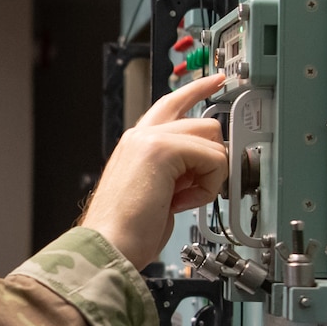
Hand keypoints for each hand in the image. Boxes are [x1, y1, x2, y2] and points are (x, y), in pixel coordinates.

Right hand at [79, 73, 229, 266]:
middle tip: (197, 187)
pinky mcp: (162, 149)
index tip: (217, 80)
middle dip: (212, 158)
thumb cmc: (128, 231)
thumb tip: (205, 167)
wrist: (109, 245)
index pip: (172, 103)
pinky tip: (183, 202)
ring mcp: (149, 138)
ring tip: (184, 199)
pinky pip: (213, 159)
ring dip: (210, 175)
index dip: (197, 90)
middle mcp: (142, 135)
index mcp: (137, 143)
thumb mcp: (157, 192)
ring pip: (212, 138)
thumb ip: (177, 170)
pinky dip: (208, 187)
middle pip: (204, 122)